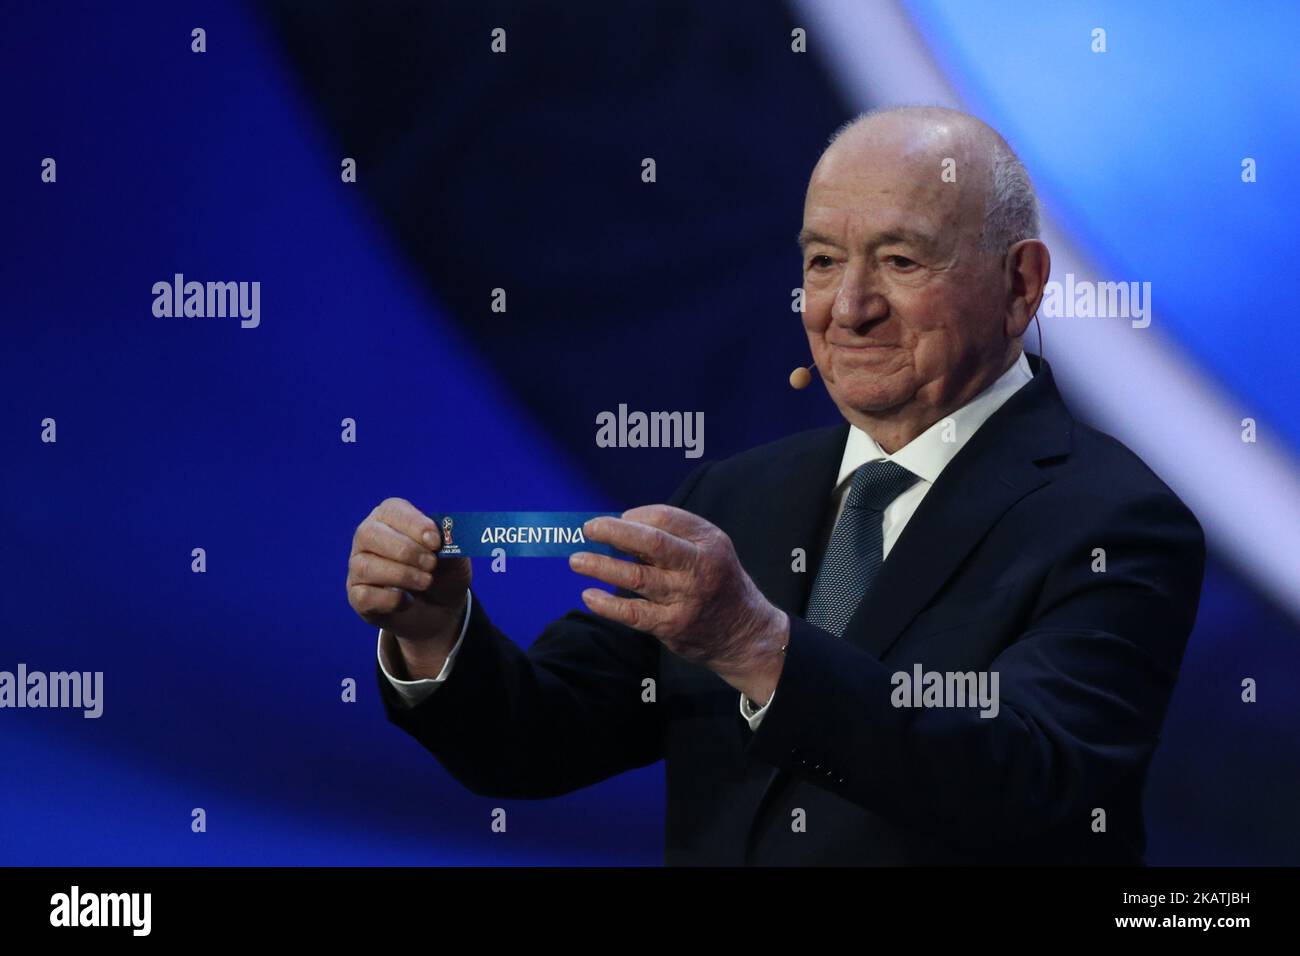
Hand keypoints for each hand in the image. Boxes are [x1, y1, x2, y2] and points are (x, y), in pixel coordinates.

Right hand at [347, 497, 470, 676]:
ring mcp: (358, 567)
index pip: (392, 510)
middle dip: (405, 550)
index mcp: (391, 517)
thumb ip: (451, 545)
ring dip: (402, 575)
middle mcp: (368, 537)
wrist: (441, 608)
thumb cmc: (444, 572)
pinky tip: (408, 601)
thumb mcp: (455, 557)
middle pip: (370, 534)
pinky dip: (390, 599)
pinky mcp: (357, 595)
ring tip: (426, 583)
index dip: (414, 524)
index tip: (436, 542)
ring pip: (365, 566)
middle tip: (431, 564)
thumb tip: (445, 540)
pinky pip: (364, 595)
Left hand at [569, 505, 787, 701]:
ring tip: (577, 560)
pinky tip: (589, 596)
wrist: (744, 634)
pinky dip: (609, 605)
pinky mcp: (672, 626)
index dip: (636, 516)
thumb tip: (624, 528)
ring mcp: (685, 598)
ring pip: (637, 577)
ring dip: (602, 567)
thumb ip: (674, 538)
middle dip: (615, 532)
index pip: (666, 519)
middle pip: (652, 543)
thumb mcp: (710, 551)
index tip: (617, 519)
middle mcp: (699, 568)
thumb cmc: (719, 583)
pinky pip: (634, 613)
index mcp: (709, 542)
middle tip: (589, 528)